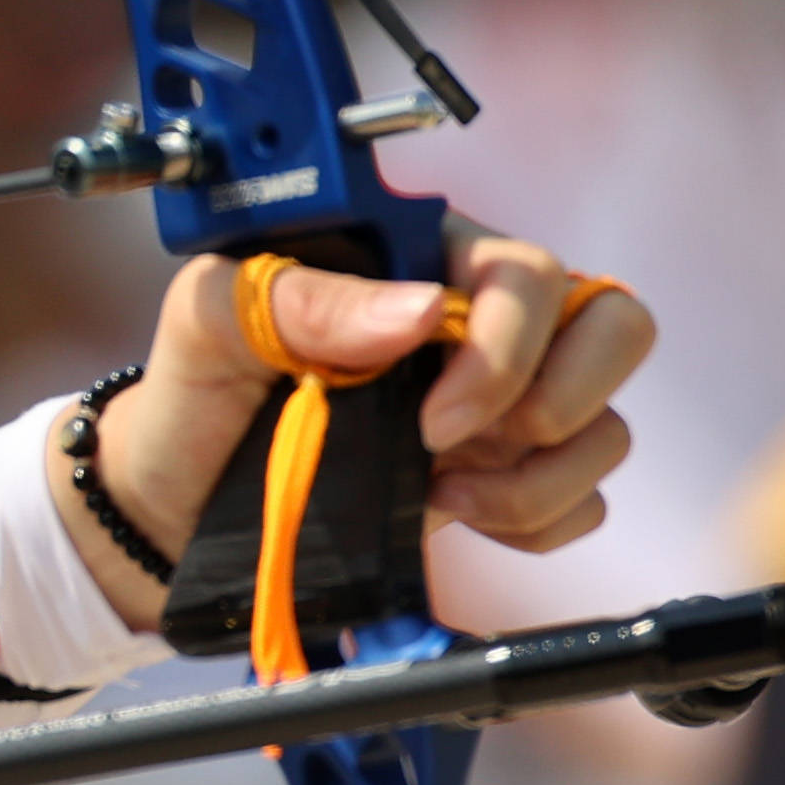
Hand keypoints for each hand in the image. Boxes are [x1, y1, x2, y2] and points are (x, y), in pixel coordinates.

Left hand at [55, 224, 655, 632]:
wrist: (172, 499)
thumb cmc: (192, 392)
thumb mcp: (211, 321)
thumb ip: (301, 299)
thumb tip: (419, 310)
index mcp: (420, 262)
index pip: (530, 272)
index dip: (506, 347)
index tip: (432, 418)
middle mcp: (478, 326)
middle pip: (612, 327)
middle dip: (563, 400)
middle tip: (457, 443)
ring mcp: (499, 403)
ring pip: (604, 426)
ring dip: (541, 480)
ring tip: (443, 495)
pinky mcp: (501, 476)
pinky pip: (581, 500)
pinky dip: (536, 522)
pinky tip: (453, 514)